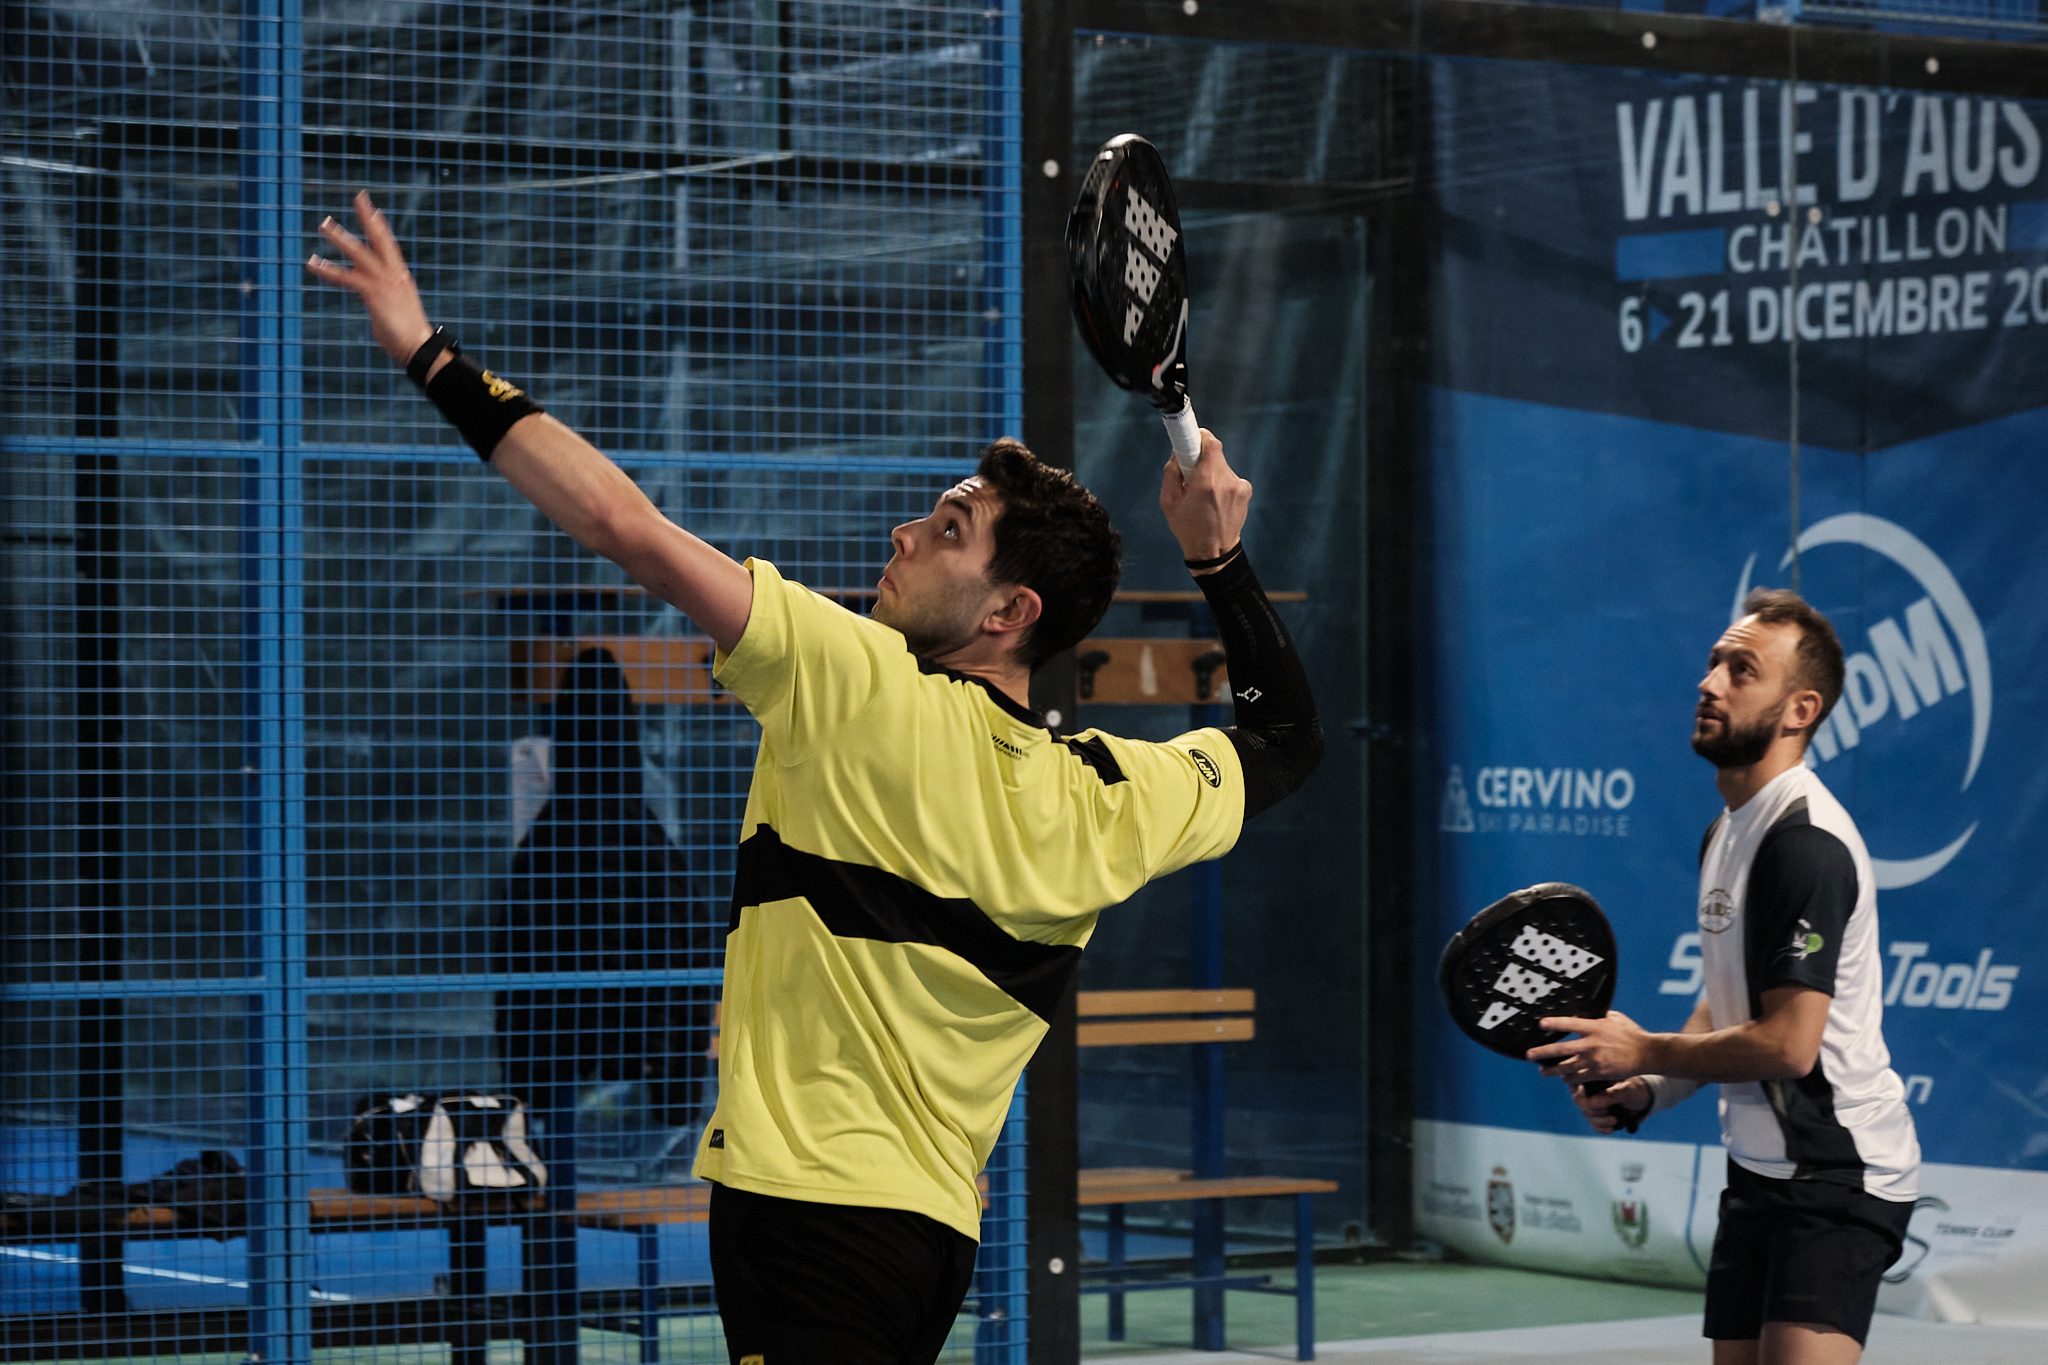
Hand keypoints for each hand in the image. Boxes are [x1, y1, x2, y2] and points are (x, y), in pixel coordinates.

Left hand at [305, 190, 434, 366]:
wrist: (418, 346)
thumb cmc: (408, 336)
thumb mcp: (396, 311)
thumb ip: (382, 301)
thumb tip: (374, 305)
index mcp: (401, 276)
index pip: (390, 246)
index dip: (380, 228)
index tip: (373, 212)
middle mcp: (394, 274)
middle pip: (380, 239)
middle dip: (368, 218)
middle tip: (358, 198)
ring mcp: (384, 282)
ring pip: (359, 253)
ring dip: (341, 237)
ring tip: (324, 224)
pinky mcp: (373, 293)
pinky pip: (347, 278)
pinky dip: (328, 270)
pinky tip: (313, 264)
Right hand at [1158, 429, 1250, 565]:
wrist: (1215, 553)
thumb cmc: (1188, 528)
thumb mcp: (1168, 502)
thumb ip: (1171, 474)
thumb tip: (1177, 455)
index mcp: (1206, 482)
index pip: (1211, 444)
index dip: (1202, 438)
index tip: (1193, 440)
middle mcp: (1226, 480)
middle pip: (1215, 455)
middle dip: (1203, 460)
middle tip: (1192, 473)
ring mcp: (1239, 486)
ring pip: (1223, 467)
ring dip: (1212, 473)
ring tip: (1205, 494)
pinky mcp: (1247, 491)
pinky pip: (1231, 478)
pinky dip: (1222, 484)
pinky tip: (1217, 500)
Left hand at [1526, 1009, 1653, 1083]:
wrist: (1646, 1053)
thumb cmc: (1632, 1034)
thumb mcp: (1615, 1018)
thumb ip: (1600, 1016)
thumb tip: (1590, 1012)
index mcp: (1594, 1027)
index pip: (1568, 1024)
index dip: (1553, 1024)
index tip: (1540, 1025)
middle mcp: (1591, 1044)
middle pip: (1561, 1050)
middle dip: (1543, 1052)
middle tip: (1530, 1055)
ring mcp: (1594, 1061)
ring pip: (1567, 1068)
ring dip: (1553, 1071)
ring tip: (1543, 1071)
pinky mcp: (1600, 1073)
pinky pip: (1580, 1078)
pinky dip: (1571, 1079)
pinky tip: (1565, 1079)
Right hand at [1568, 1075, 1651, 1134]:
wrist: (1643, 1100)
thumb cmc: (1634, 1089)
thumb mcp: (1626, 1090)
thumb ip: (1609, 1095)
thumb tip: (1590, 1103)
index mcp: (1593, 1078)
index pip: (1576, 1084)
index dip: (1581, 1094)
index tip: (1590, 1100)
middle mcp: (1589, 1090)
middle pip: (1580, 1102)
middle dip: (1595, 1109)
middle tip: (1609, 1110)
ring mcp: (1593, 1104)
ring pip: (1587, 1115)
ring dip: (1600, 1120)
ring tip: (1614, 1120)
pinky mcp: (1599, 1117)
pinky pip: (1594, 1124)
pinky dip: (1602, 1128)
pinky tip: (1611, 1129)